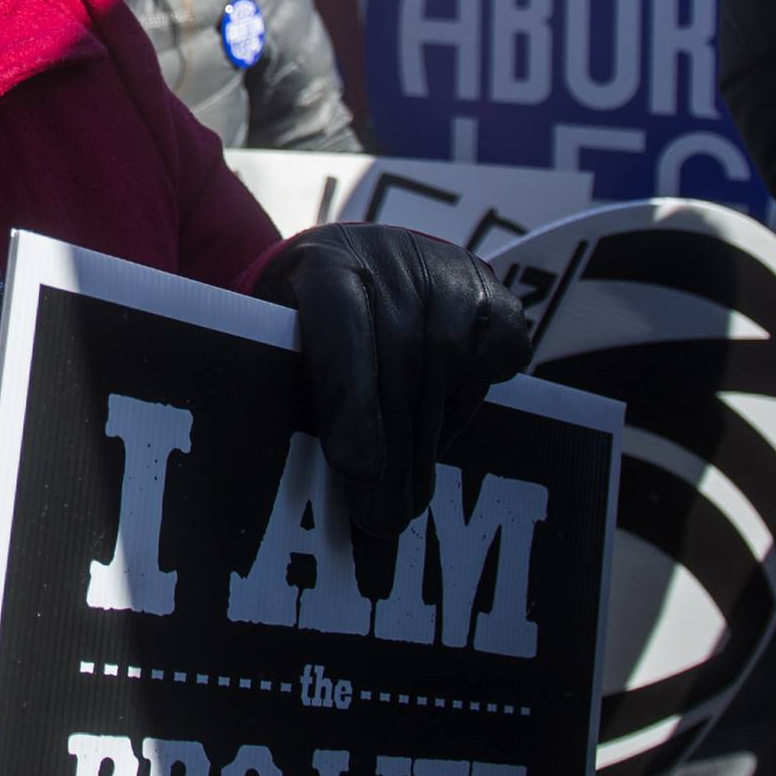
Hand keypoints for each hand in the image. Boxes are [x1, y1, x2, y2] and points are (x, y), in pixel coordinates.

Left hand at [256, 223, 533, 557]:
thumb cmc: (310, 318)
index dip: (349, 395)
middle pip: (398, 360)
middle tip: (381, 517)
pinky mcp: (494, 294)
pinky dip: (469, 404)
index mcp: (324, 263)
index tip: (356, 468)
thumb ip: (291, 382)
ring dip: (427, 443)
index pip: (339, 323)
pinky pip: (495, 359)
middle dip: (392, 449)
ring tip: (407, 499)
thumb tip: (320, 473)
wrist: (363, 262)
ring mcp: (448, 272)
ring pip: (445, 367)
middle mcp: (391, 258)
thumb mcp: (280, 336)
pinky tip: (440, 434)